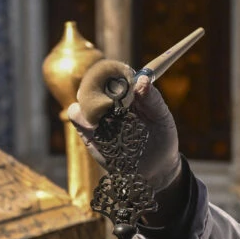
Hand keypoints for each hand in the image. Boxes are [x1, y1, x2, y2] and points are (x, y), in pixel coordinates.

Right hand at [66, 75, 182, 193]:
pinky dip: (80, 115)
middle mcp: (111, 100)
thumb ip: (153, 99)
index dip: (115, 71)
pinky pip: (77, 117)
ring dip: (88, 100)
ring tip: (102, 110)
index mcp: (129, 91)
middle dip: (97, 83)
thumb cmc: (161, 137)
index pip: (117, 72)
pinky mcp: (88, 131)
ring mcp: (98, 115)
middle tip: (109, 94)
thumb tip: (142, 80)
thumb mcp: (162, 118)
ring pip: (84, 98)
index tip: (122, 76)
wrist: (154, 168)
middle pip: (95, 82)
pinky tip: (93, 122)